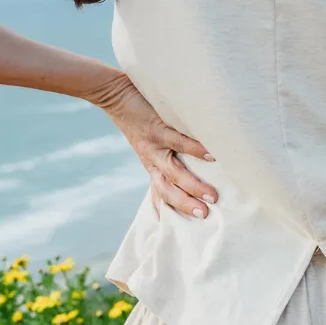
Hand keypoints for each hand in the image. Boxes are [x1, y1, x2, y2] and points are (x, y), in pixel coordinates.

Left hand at [87, 72, 217, 218]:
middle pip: (167, 189)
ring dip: (192, 185)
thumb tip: (199, 156)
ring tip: (213, 196)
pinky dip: (195, 149)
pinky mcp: (157, 127)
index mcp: (151, 164)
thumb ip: (167, 149)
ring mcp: (154, 145)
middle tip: (205, 216)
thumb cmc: (137, 115)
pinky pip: (178, 140)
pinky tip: (211, 155)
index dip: (169, 211)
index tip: (182, 230)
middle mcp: (151, 159)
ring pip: (173, 171)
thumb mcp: (149, 139)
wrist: (112, 94)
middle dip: (185, 204)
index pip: (160, 193)